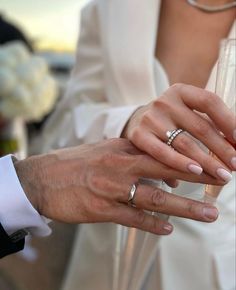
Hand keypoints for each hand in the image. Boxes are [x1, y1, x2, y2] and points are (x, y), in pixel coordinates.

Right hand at [15, 139, 219, 235]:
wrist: (44, 177)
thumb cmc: (79, 163)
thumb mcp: (107, 151)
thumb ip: (135, 158)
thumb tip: (166, 170)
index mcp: (122, 149)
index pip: (162, 151)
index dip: (189, 158)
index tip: (212, 164)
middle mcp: (120, 166)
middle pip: (165, 171)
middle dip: (197, 178)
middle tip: (222, 184)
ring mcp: (111, 188)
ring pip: (154, 198)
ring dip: (184, 207)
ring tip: (209, 213)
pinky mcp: (101, 209)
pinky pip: (132, 218)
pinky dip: (152, 224)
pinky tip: (168, 229)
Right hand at [122, 83, 235, 181]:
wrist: (137, 121)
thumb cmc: (171, 119)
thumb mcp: (187, 113)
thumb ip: (208, 124)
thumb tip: (235, 144)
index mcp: (181, 92)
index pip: (209, 101)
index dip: (228, 121)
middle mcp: (165, 102)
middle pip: (200, 126)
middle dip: (222, 148)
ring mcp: (150, 119)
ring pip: (184, 143)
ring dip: (207, 162)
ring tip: (223, 175)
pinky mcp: (139, 135)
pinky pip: (163, 153)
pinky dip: (181, 163)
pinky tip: (197, 172)